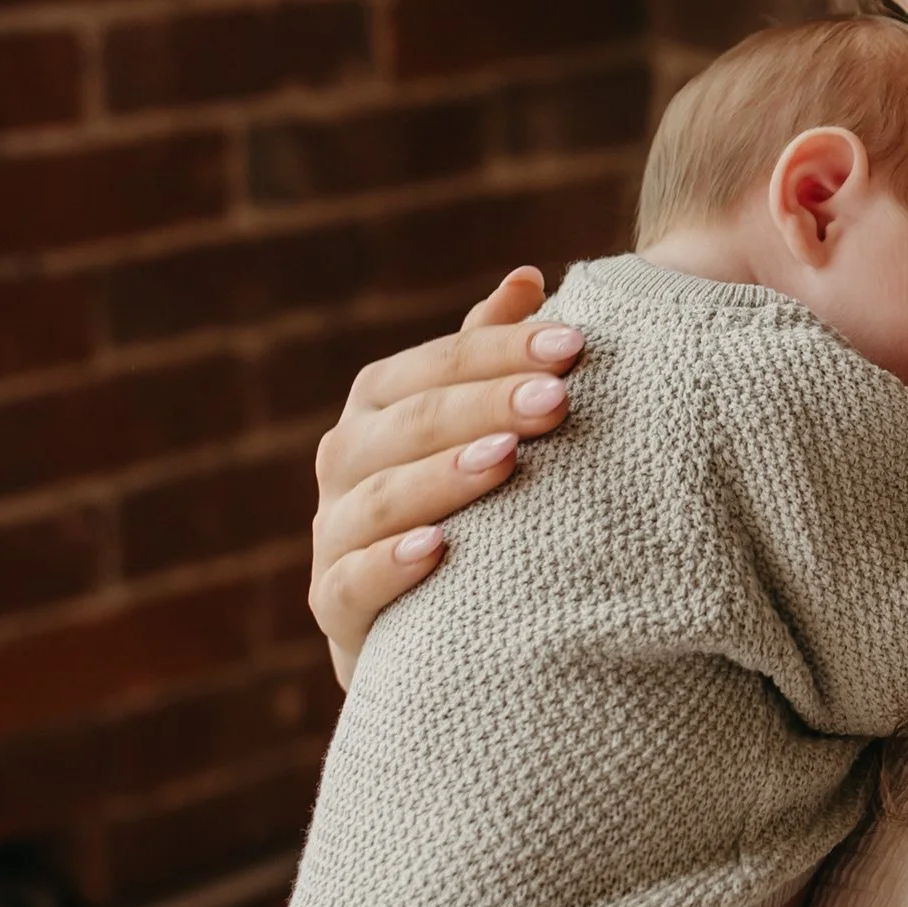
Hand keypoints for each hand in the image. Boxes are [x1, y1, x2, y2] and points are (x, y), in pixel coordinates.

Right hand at [308, 267, 583, 685]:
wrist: (431, 629)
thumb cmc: (470, 505)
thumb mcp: (481, 428)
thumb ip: (491, 357)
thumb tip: (528, 277)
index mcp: (379, 405)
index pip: (434, 365)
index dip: (500, 350)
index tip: (575, 346)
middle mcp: (345, 460)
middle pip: (409, 423)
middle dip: (485, 406)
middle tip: (558, 400)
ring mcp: (332, 534)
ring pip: (377, 497)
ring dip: (443, 476)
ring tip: (506, 460)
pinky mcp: (332, 609)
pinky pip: (349, 583)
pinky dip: (388, 565)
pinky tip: (437, 549)